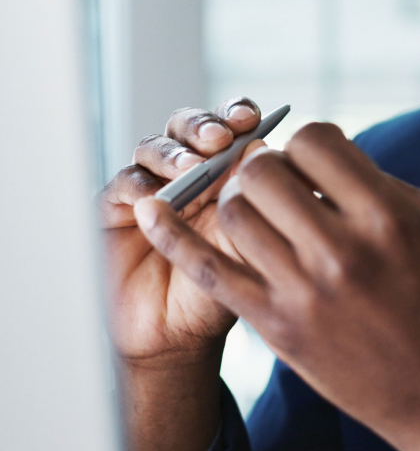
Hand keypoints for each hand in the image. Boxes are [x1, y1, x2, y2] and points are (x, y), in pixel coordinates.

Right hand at [100, 97, 263, 450]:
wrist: (181, 335)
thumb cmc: (230, 288)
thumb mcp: (255, 243)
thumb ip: (263, 202)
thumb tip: (271, 153)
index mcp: (228, 169)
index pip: (231, 125)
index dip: (238, 115)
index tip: (253, 120)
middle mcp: (189, 171)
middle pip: (190, 126)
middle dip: (205, 126)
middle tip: (220, 138)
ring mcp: (152, 187)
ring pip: (155, 147)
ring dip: (174, 153)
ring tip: (191, 168)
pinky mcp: (117, 210)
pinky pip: (121, 183)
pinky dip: (137, 184)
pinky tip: (152, 194)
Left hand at [134, 122, 419, 450]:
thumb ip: (374, 180)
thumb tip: (321, 155)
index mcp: (386, 216)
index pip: (315, 141)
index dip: (309, 142)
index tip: (315, 162)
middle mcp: (342, 250)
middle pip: (263, 171)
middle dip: (267, 167)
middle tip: (282, 185)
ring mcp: (304, 292)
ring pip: (233, 213)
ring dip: (238, 200)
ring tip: (258, 211)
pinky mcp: (276, 328)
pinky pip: (209, 271)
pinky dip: (173, 237)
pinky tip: (151, 212)